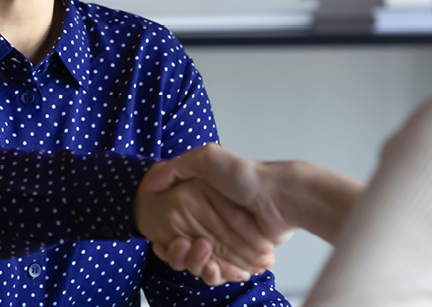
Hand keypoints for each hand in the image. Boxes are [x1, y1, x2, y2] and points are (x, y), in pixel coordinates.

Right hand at [135, 161, 273, 284]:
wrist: (280, 198)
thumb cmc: (245, 176)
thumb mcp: (208, 158)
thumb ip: (177, 167)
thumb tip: (150, 184)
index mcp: (200, 200)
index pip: (173, 226)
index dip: (164, 237)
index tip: (159, 242)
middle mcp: (212, 220)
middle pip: (185, 248)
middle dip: (180, 254)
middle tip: (181, 248)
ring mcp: (227, 239)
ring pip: (201, 263)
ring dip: (198, 265)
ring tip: (205, 261)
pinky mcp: (241, 255)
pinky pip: (222, 271)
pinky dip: (218, 273)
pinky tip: (217, 269)